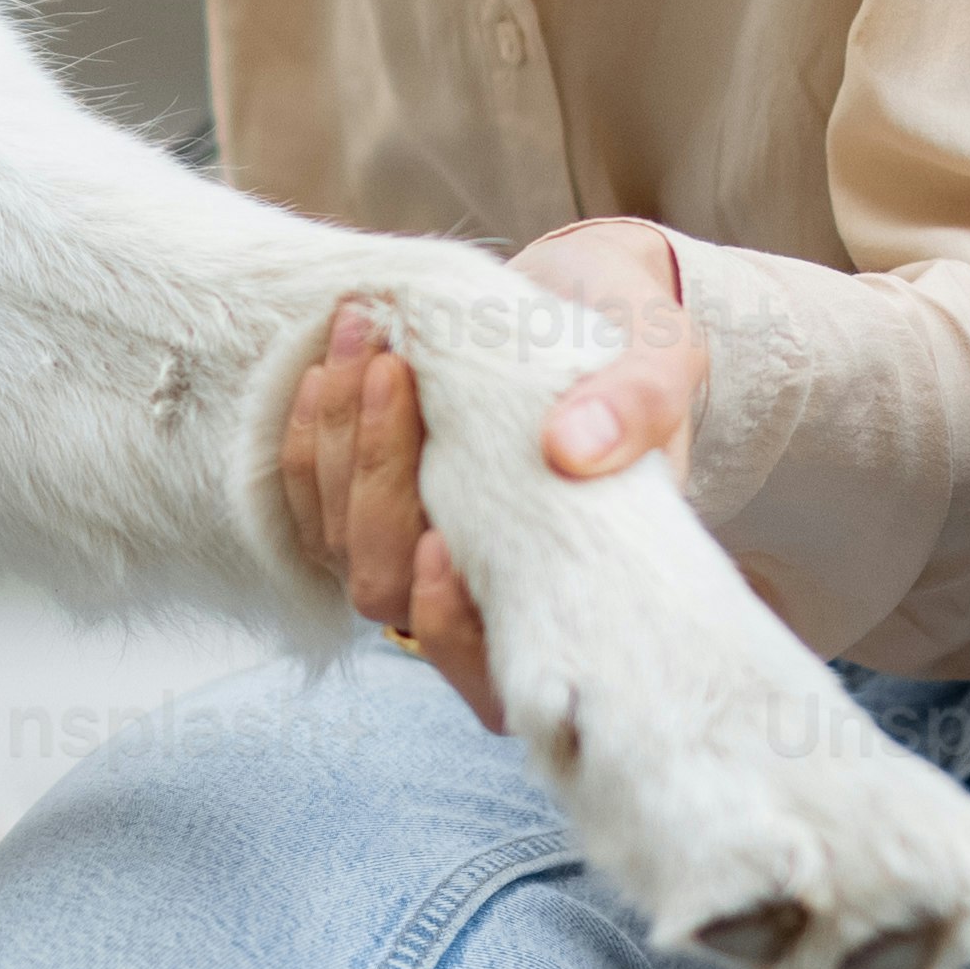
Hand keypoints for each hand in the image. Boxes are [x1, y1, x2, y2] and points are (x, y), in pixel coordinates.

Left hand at [278, 217, 705, 734]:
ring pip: (340, 544)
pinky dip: (310, 434)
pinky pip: (307, 498)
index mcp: (565, 591)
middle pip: (390, 592)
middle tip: (395, 370)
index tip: (443, 542)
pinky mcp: (364, 499)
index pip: (491, 675)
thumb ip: (640, 406)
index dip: (451, 629)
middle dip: (379, 483)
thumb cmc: (634, 350)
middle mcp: (480, 587)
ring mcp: (412, 547)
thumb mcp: (663, 360)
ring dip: (341, 443)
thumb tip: (572, 450)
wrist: (582, 293)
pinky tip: (328, 364)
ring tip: (366, 338)